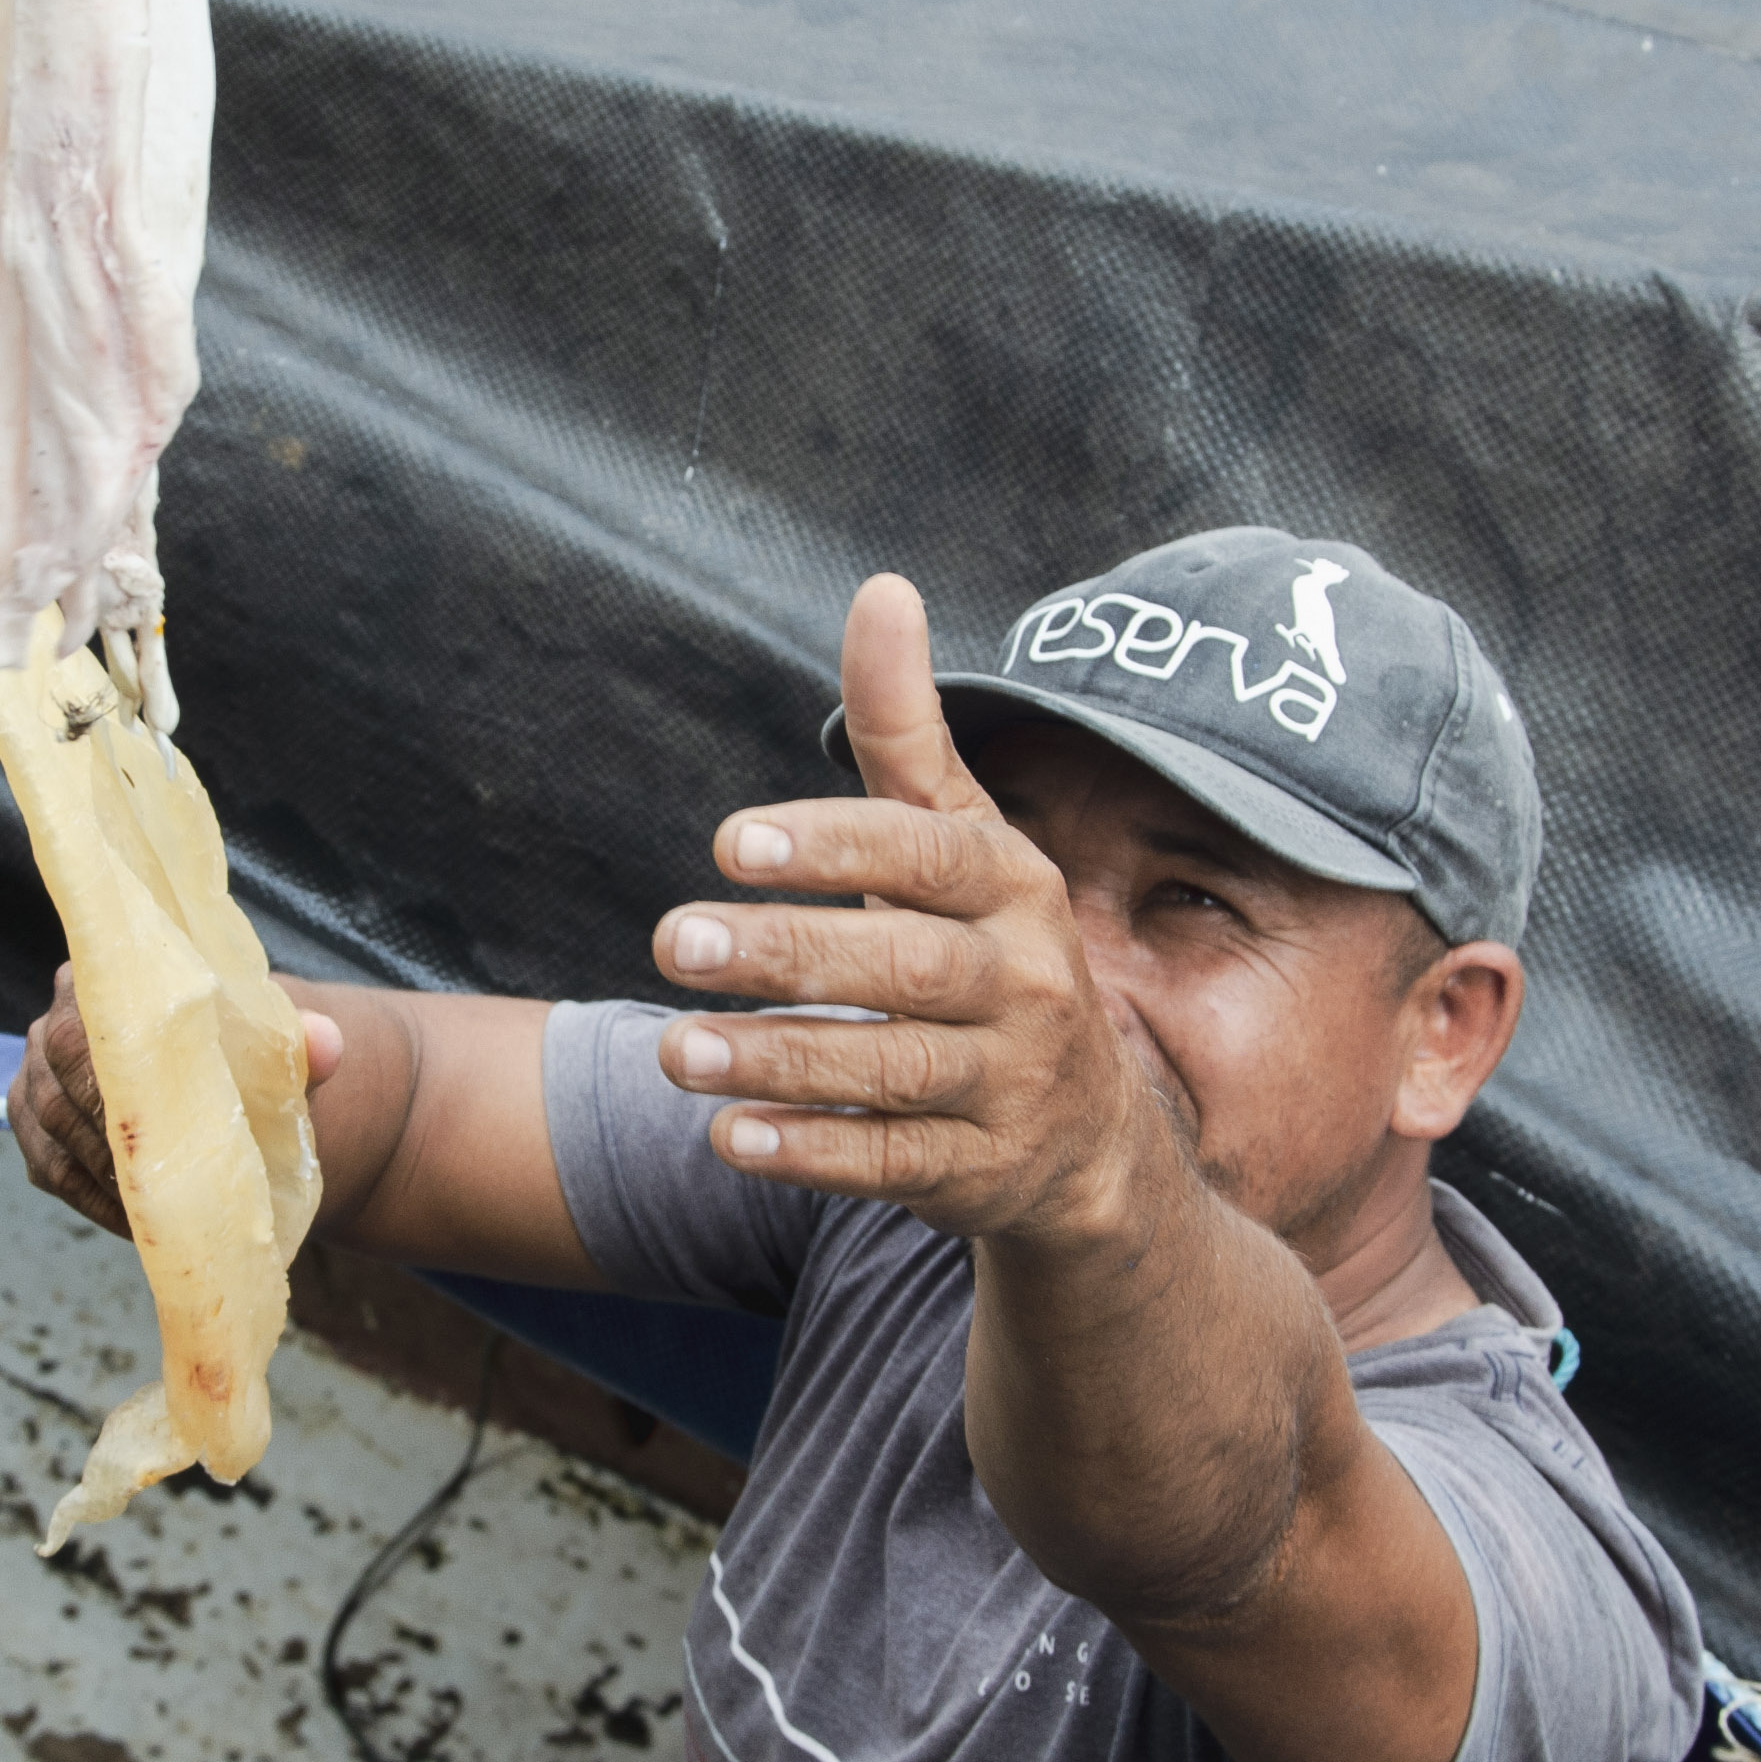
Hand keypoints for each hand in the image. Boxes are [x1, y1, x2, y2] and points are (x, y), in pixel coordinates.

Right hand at [8, 961, 341, 1240]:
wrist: (232, 1085)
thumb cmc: (250, 1060)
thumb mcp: (282, 1052)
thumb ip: (307, 1042)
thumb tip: (328, 1042)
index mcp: (115, 982)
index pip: (92, 1030)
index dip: (118, 1089)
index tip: (161, 1138)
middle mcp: (58, 1021)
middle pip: (61, 1089)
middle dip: (113, 1147)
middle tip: (167, 1190)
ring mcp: (37, 1077)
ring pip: (53, 1134)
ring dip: (105, 1180)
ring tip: (162, 1212)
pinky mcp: (35, 1129)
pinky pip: (50, 1170)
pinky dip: (93, 1200)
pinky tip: (140, 1224)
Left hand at [650, 574, 1162, 1249]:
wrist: (1090, 1140)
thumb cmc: (991, 954)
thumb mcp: (962, 842)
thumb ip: (907, 732)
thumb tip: (881, 588)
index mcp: (1017, 888)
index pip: (931, 854)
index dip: (835, 846)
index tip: (730, 844)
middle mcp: (1028, 984)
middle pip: (906, 967)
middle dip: (787, 954)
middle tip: (670, 942)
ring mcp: (1010, 1085)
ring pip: (893, 1071)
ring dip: (780, 1057)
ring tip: (675, 1050)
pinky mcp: (981, 1173)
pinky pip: (893, 1164)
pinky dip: (813, 1153)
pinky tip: (730, 1138)